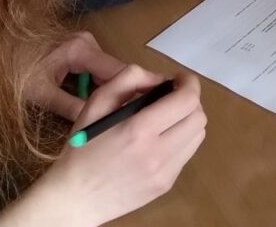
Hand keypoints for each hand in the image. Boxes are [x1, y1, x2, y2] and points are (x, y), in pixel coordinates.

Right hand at [18, 68, 206, 226]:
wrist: (76, 196)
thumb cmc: (82, 147)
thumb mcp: (96, 102)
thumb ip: (129, 79)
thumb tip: (159, 79)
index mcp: (139, 129)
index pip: (187, 100)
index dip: (189, 83)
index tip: (178, 79)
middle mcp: (158, 153)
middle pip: (199, 118)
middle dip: (190, 101)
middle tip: (171, 98)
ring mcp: (165, 172)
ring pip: (197, 137)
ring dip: (187, 121)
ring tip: (166, 119)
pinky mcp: (166, 185)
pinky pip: (186, 155)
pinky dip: (179, 141)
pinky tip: (159, 140)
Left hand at [25, 32, 126, 121]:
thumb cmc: (16, 69)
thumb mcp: (43, 94)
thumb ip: (72, 108)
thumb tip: (98, 125)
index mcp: (81, 50)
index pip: (118, 71)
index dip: (132, 92)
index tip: (136, 113)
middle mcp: (88, 42)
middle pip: (116, 70)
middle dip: (118, 94)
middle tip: (119, 118)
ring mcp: (85, 42)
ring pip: (108, 70)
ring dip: (107, 90)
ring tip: (103, 112)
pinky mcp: (81, 47)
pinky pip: (98, 68)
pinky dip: (97, 84)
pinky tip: (90, 99)